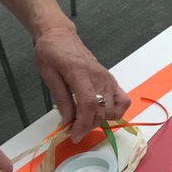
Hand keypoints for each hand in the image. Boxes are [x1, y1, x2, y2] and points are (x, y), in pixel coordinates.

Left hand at [34, 26, 130, 141]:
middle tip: (72, 128)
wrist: (61, 36)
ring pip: (114, 109)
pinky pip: (123, 100)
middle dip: (88, 125)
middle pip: (103, 110)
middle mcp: (99, 77)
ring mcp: (108, 79)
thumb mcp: (49, 75)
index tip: (73, 135)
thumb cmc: (51, 53)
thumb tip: (68, 122)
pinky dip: (115, 112)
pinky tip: (101, 114)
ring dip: (100, 121)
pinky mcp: (111, 81)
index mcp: (80, 73)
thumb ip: (61, 100)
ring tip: (85, 121)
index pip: (89, 105)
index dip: (82, 124)